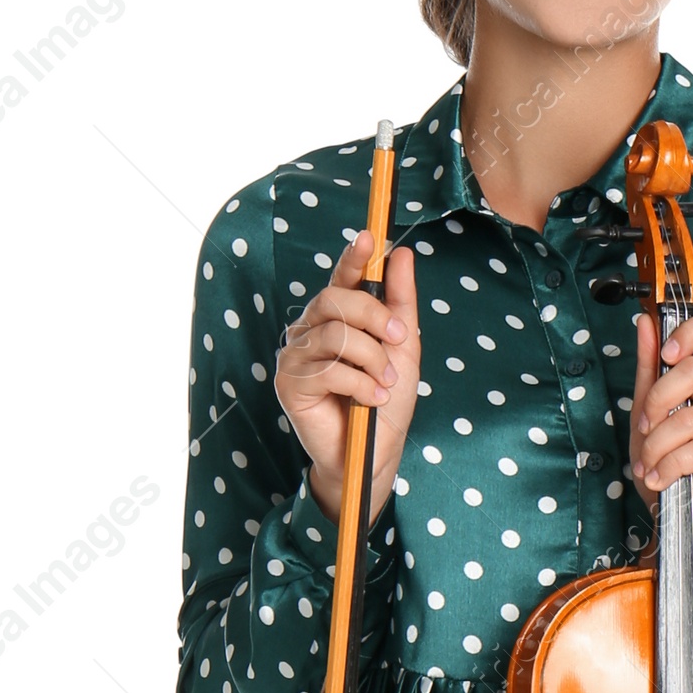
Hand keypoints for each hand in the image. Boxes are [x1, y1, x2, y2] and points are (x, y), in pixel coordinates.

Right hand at [275, 233, 419, 524]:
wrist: (373, 454)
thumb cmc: (384, 402)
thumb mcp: (403, 350)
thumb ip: (401, 303)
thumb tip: (402, 254)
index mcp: (336, 317)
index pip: (342, 279)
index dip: (353, 257)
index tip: (370, 238)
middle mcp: (310, 329)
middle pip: (336, 300)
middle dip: (375, 316)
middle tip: (399, 341)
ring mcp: (296, 354)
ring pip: (336, 335)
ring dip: (372, 359)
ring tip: (385, 384)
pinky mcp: (289, 382)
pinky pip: (329, 368)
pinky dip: (360, 383)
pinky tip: (370, 399)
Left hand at [629, 307, 692, 561]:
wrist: (685, 522)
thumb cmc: (670, 471)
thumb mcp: (647, 419)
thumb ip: (649, 373)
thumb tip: (645, 324)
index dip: (690, 332)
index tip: (665, 354)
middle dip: (657, 402)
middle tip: (645, 430)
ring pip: (690, 417)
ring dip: (657, 446)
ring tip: (648, 467)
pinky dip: (669, 466)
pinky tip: (661, 479)